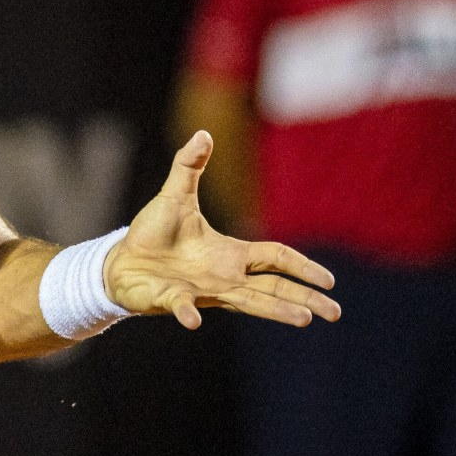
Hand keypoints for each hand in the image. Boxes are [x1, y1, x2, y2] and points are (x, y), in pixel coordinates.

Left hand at [104, 131, 340, 329]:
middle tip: (335, 312)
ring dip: (275, 310)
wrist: (120, 261)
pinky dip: (187, 314)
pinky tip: (194, 322)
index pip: (276, 258)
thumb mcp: (175, 194)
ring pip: (248, 303)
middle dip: (305, 298)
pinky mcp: (173, 300)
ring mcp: (202, 292)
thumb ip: (190, 165)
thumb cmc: (152, 232)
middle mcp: (224, 277)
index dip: (302, 266)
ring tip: (303, 318)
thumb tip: (204, 133)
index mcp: (230, 254)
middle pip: (275, 288)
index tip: (329, 280)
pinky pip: (183, 308)